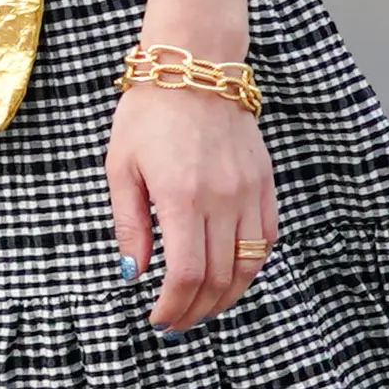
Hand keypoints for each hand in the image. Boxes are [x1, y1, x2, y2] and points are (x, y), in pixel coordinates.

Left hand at [108, 76, 276, 333]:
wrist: (195, 66)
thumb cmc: (149, 113)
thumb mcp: (121, 167)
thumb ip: (130, 225)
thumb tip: (134, 273)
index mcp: (181, 196)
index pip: (186, 275)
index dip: (173, 308)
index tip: (157, 319)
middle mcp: (221, 198)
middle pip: (218, 280)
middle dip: (195, 312)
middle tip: (175, 323)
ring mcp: (248, 191)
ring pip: (248, 267)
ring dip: (225, 298)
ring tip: (201, 308)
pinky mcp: (265, 183)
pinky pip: (267, 239)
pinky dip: (250, 267)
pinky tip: (229, 276)